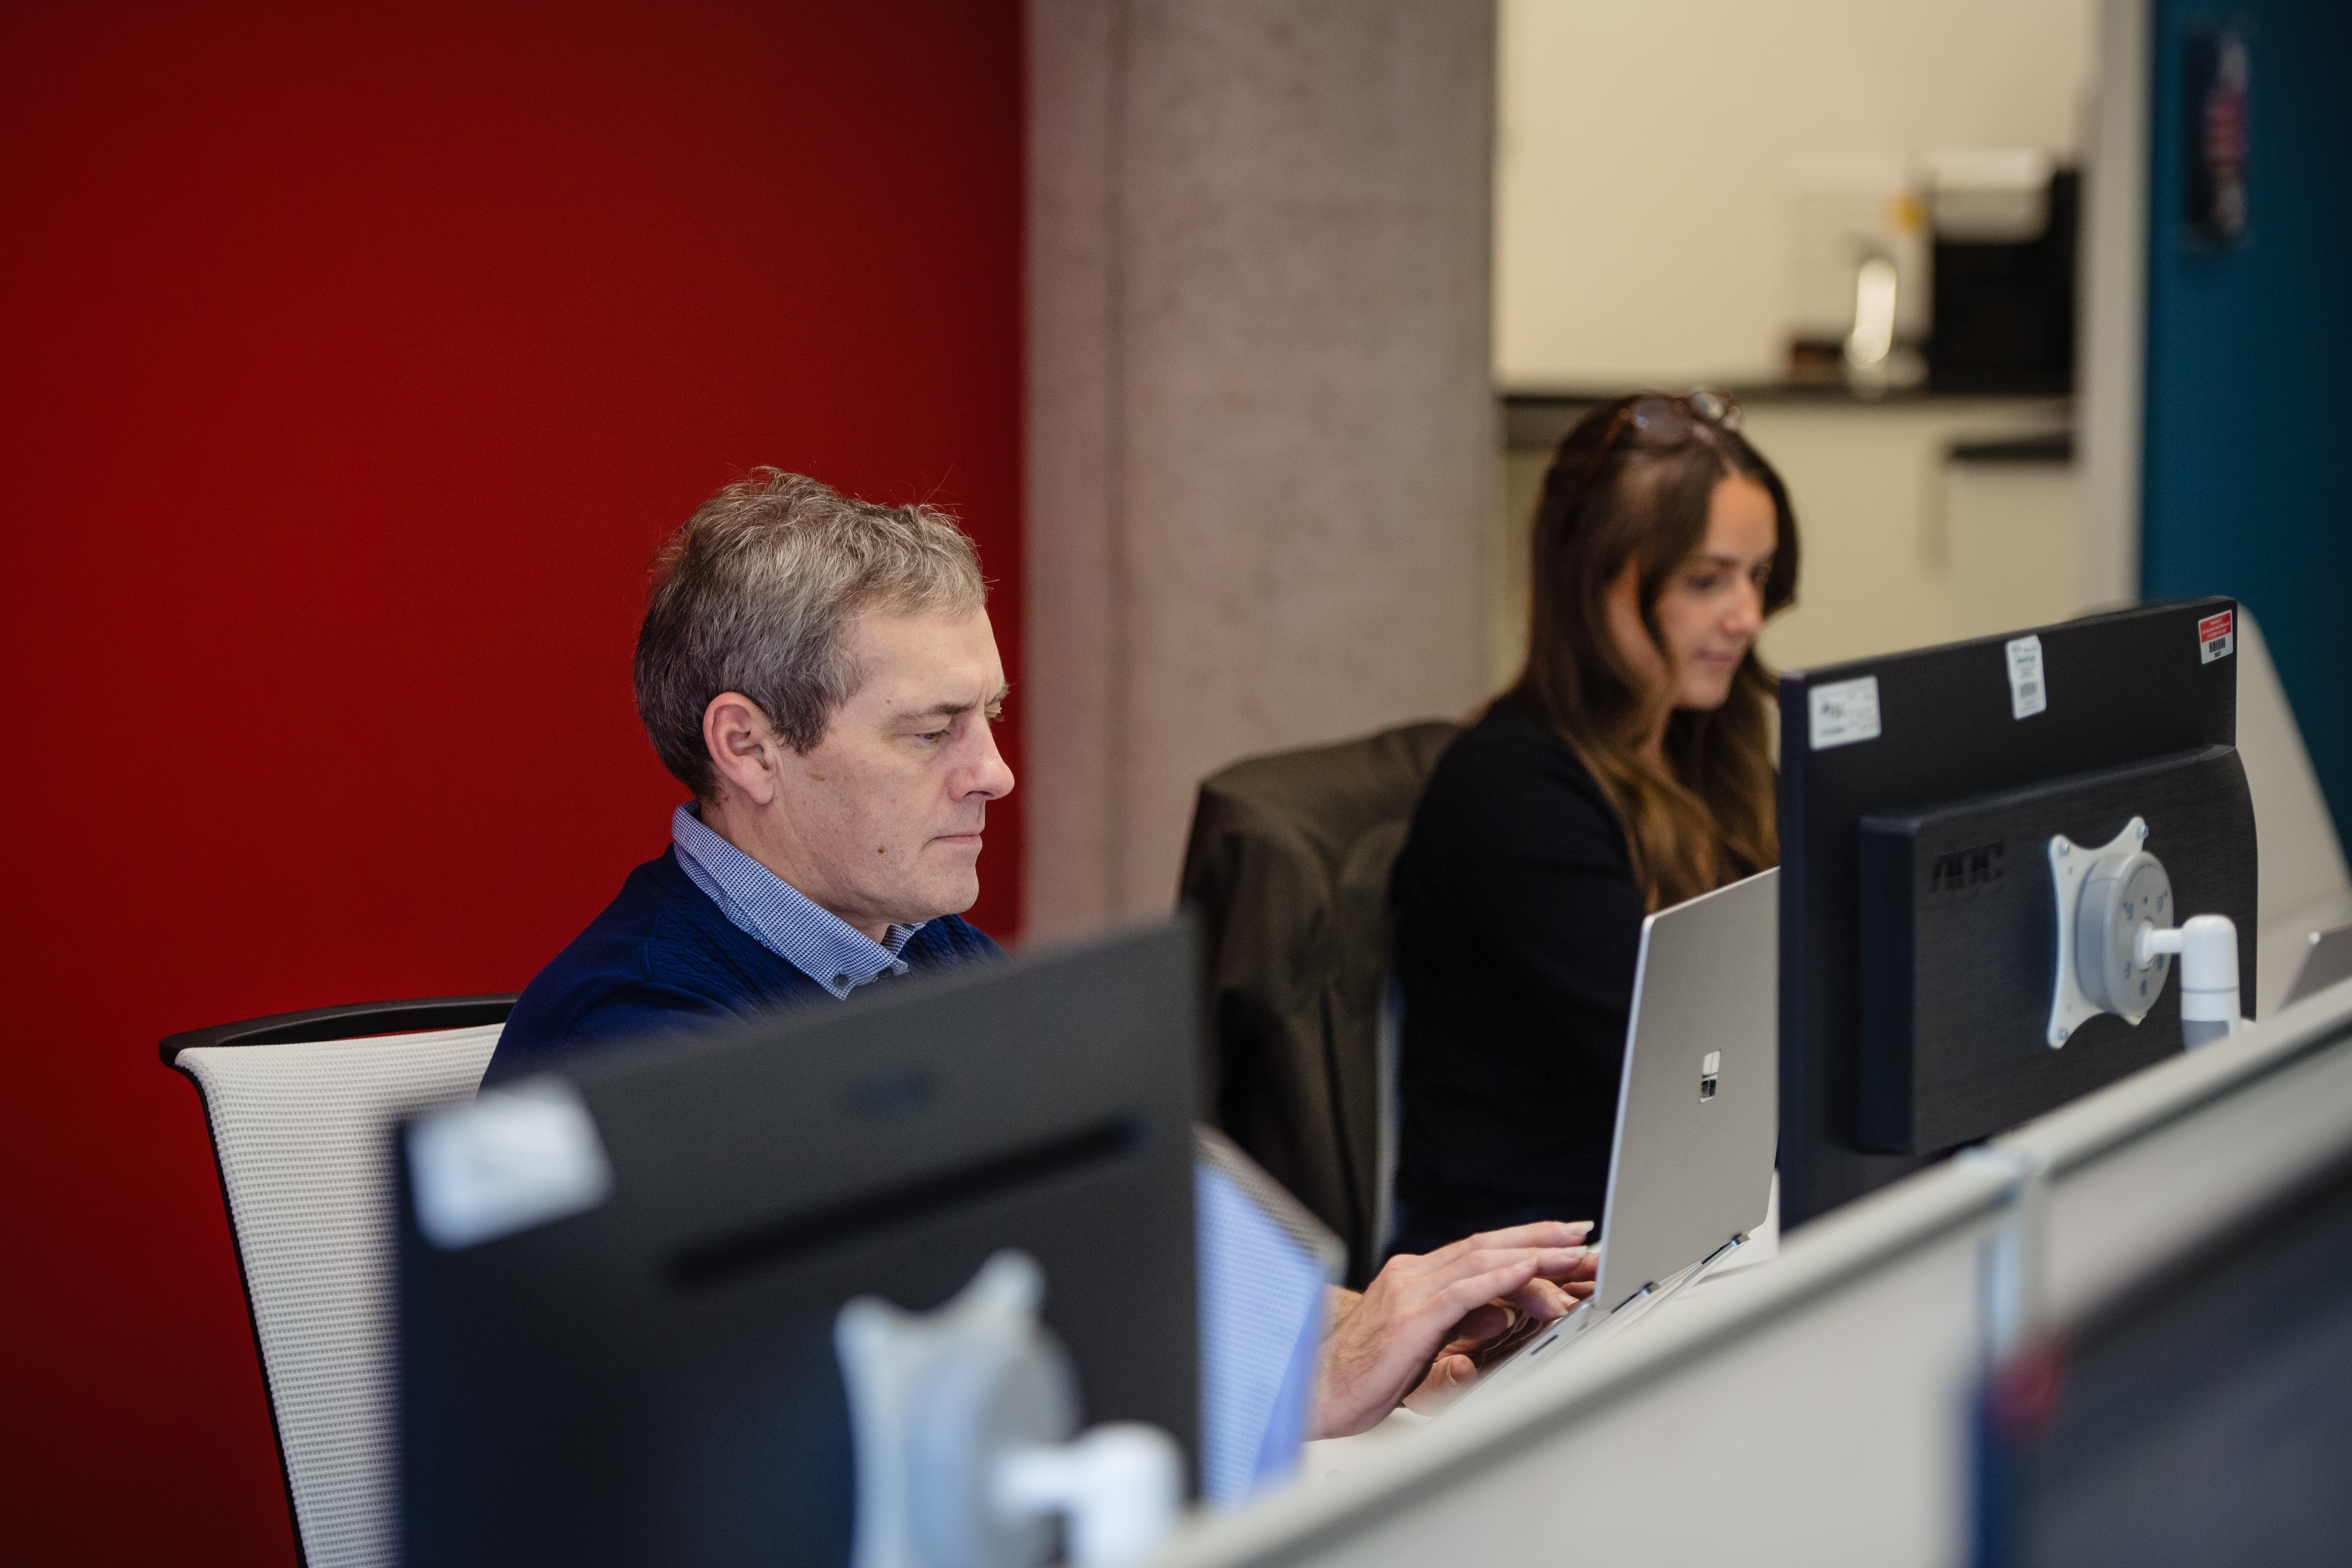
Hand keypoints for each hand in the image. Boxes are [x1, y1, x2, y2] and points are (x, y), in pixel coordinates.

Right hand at [1314, 1221, 1595, 1437]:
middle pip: (1485, 1245)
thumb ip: (1457, 1322)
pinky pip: (1463, 1291)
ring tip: (1568, 1252)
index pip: (1477, 1250)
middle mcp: (1412, 1274)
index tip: (1558, 1238)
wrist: (1318, 1390)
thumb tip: (1498, 1313)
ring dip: (1530, 1255)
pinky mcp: (1411, 1317)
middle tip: (1578, 1233)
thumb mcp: (1421, 1344)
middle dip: (1537, 1237)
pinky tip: (1528, 1271)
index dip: (1521, 1240)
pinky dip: (1499, 1278)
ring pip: (1480, 1261)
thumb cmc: (1364, 1373)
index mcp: (1413, 1277)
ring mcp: (1410, 1292)